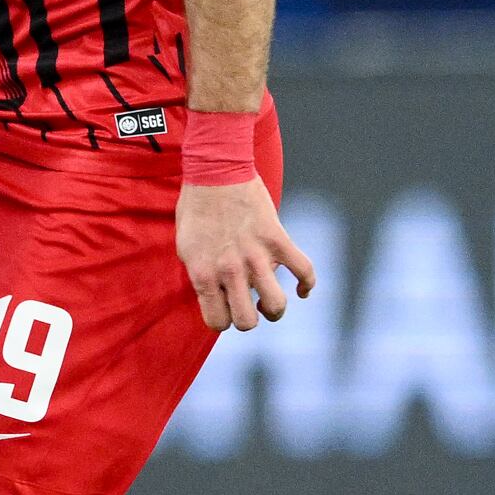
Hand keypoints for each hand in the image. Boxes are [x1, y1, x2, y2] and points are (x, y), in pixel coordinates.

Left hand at [175, 177, 315, 332]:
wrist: (215, 172)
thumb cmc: (196, 209)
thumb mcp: (187, 248)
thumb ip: (203, 275)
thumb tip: (221, 296)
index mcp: (202, 274)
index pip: (217, 322)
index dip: (224, 320)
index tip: (226, 307)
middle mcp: (228, 270)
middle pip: (247, 322)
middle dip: (249, 319)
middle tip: (249, 306)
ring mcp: (255, 256)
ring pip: (276, 305)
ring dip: (275, 309)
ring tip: (269, 300)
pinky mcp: (278, 240)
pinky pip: (304, 271)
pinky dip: (308, 285)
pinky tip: (303, 289)